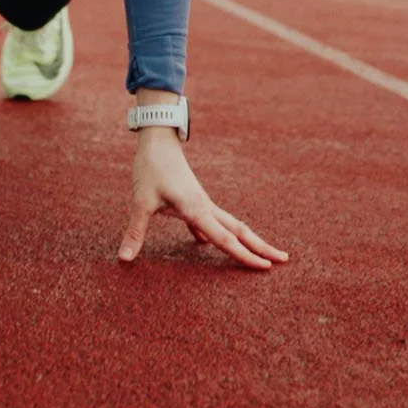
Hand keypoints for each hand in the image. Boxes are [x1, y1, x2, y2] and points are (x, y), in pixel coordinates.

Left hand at [119, 129, 287, 269]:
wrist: (158, 138)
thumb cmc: (151, 167)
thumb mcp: (141, 200)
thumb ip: (135, 231)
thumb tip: (123, 259)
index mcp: (196, 210)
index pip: (225, 239)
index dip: (245, 256)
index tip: (266, 268)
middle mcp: (205, 207)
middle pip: (238, 231)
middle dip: (260, 247)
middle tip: (283, 260)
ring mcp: (201, 202)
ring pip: (230, 225)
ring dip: (246, 239)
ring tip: (261, 253)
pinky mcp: (193, 199)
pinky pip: (211, 221)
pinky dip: (217, 233)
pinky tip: (205, 243)